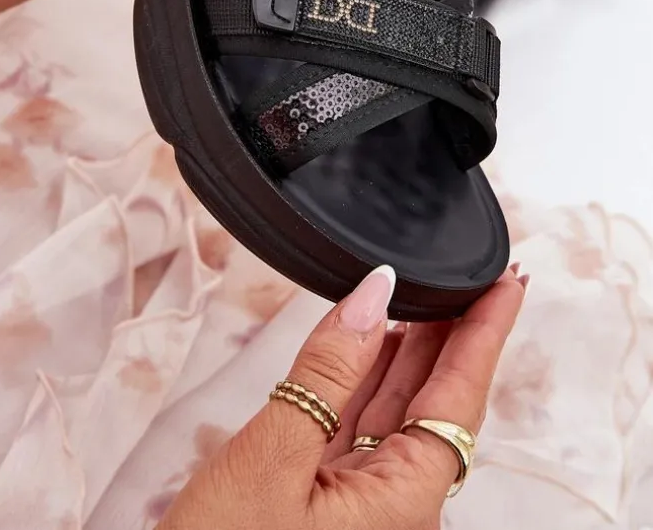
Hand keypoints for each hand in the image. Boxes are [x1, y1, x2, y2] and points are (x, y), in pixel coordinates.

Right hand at [159, 265, 525, 529]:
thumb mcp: (273, 457)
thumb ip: (326, 372)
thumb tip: (370, 296)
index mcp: (403, 503)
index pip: (461, 397)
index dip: (485, 332)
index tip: (507, 282)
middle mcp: (394, 506)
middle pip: (437, 402)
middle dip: (451, 333)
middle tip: (466, 274)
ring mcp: (360, 507)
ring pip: (396, 413)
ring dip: (407, 352)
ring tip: (419, 295)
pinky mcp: (325, 504)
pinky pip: (357, 430)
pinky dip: (361, 381)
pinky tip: (365, 346)